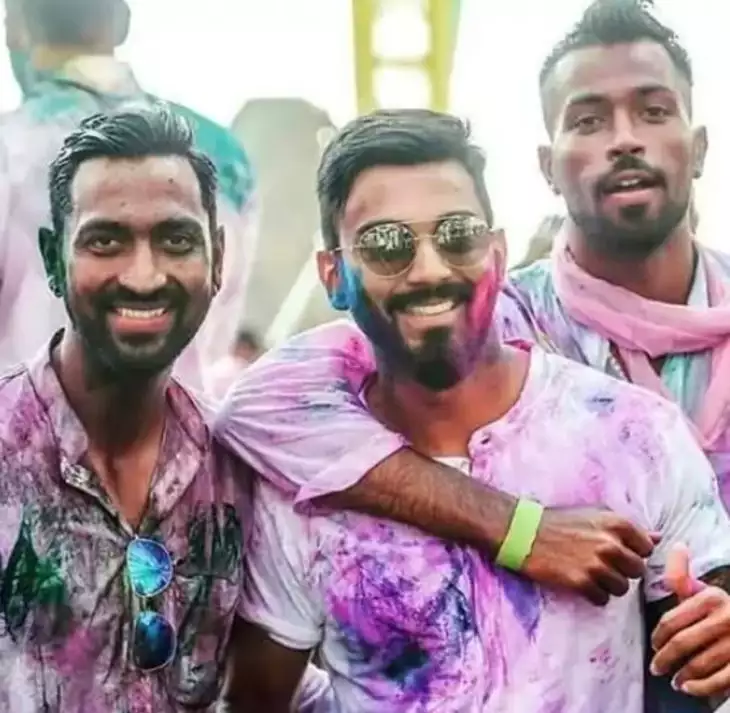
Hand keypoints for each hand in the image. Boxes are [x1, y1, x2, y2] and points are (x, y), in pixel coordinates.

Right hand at [522, 507, 658, 605]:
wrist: (524, 532)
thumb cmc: (560, 522)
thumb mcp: (595, 515)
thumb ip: (627, 527)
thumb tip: (658, 538)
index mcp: (616, 523)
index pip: (647, 548)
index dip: (634, 552)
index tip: (619, 552)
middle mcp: (609, 544)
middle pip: (637, 570)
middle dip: (623, 570)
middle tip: (604, 565)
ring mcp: (595, 564)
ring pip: (622, 588)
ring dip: (609, 584)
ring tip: (591, 574)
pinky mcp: (580, 582)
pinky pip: (602, 599)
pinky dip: (593, 594)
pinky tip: (581, 583)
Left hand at [651, 544, 729, 697]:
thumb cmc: (722, 611)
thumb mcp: (704, 592)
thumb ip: (683, 576)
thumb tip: (676, 545)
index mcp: (712, 598)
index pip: (673, 620)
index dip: (658, 636)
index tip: (653, 645)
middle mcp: (726, 617)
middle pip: (683, 643)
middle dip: (665, 658)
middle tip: (656, 668)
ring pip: (701, 663)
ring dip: (683, 675)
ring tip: (674, 680)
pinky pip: (721, 680)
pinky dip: (702, 687)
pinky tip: (690, 688)